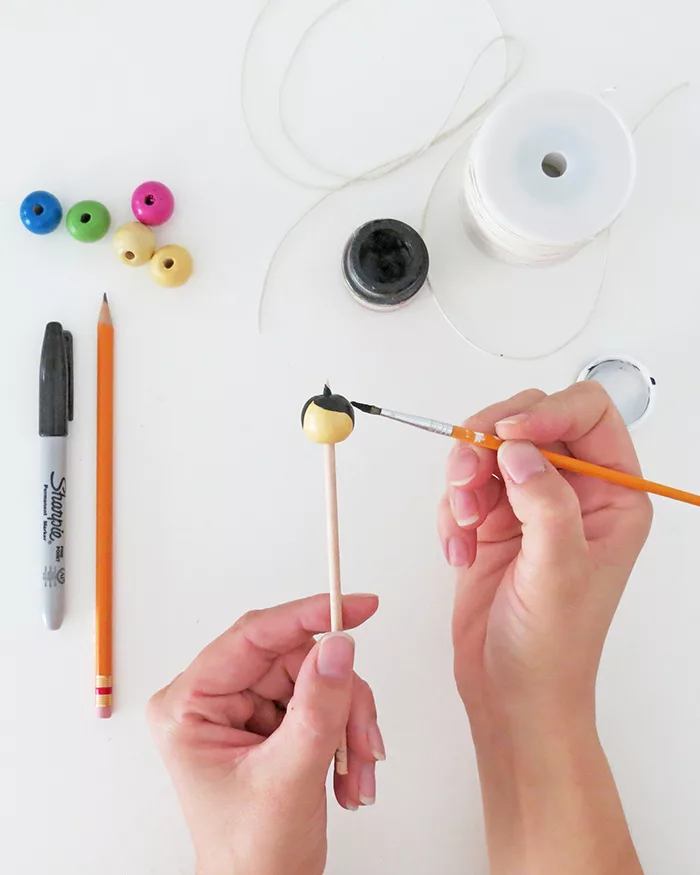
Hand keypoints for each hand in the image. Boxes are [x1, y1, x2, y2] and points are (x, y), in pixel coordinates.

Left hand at [148, 594, 383, 874]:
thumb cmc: (251, 855)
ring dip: (348, 724)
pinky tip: (349, 774)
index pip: (252, 637)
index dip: (306, 616)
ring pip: (317, 679)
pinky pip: (324, 700)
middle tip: (364, 741)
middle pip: (295, 659)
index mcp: (189, 706)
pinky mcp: (272, 720)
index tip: (357, 607)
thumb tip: (339, 646)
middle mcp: (214, 699)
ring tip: (357, 771)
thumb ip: (318, 708)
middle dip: (340, 699)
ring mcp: (245, 709)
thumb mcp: (288, 777)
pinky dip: (346, 734)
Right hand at [438, 383, 652, 728]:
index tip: (506, 435)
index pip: (588, 414)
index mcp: (613, 497)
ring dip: (464, 480)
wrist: (511, 692)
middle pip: (528, 422)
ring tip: (463, 524)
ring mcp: (529, 504)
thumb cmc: (553, 647)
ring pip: (488, 450)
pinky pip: (462, 487)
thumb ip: (544, 501)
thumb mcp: (558, 571)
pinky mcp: (492, 521)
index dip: (547, 413)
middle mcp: (573, 492)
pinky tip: (458, 552)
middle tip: (466, 476)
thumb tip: (517, 449)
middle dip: (489, 444)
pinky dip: (450, 512)